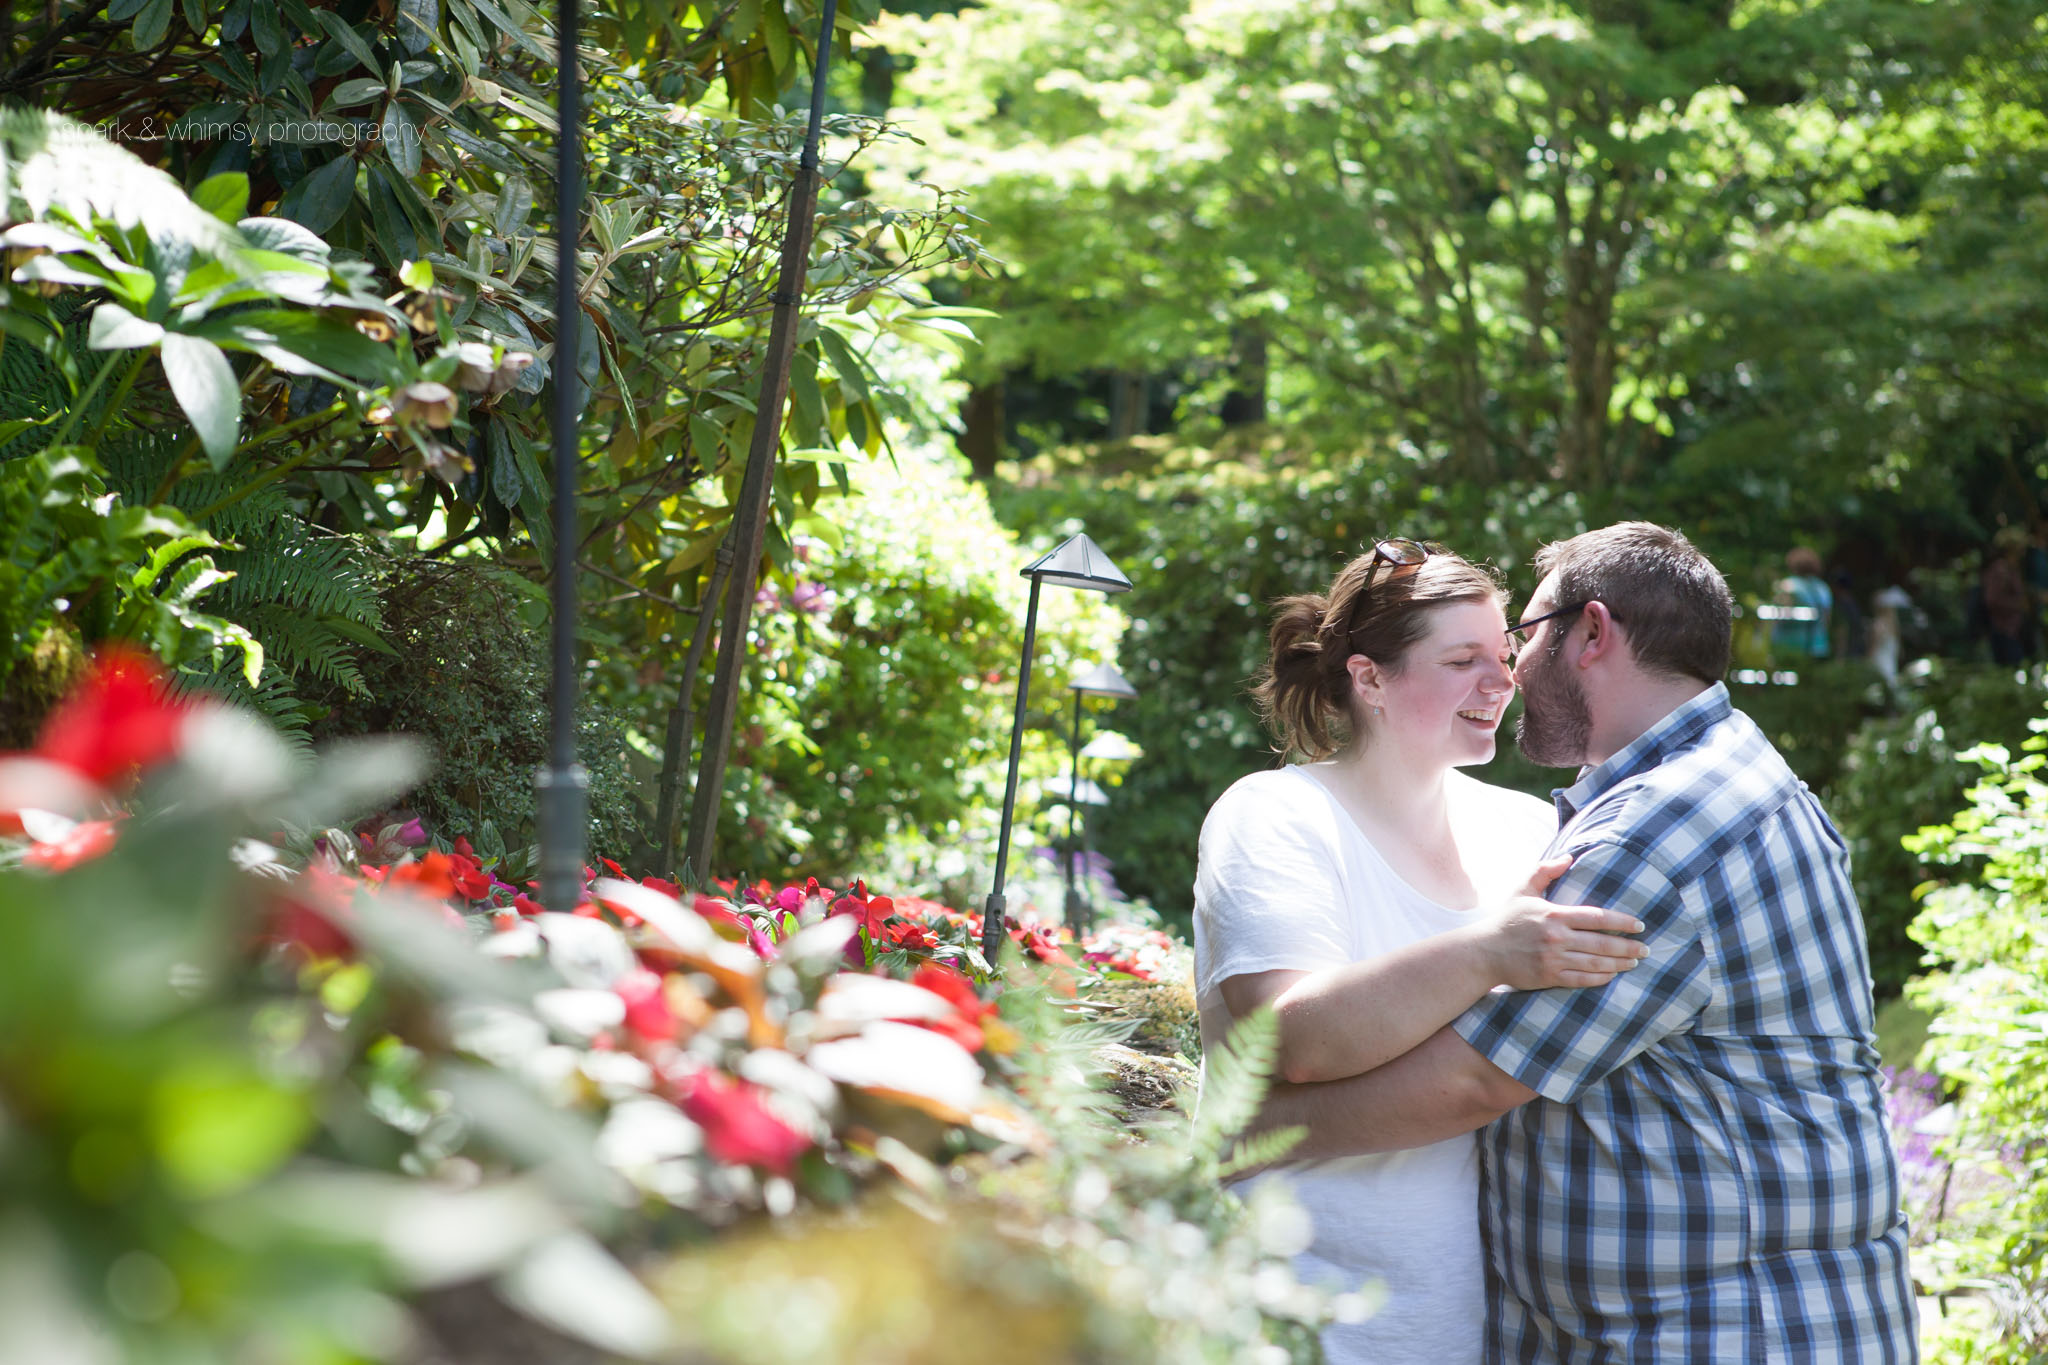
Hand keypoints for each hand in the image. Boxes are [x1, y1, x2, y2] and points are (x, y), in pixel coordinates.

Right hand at [1481, 856, 1647, 990]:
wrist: (1483, 952)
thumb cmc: (1506, 920)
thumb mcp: (1522, 890)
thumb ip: (1544, 871)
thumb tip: (1569, 856)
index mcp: (1554, 914)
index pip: (1597, 917)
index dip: (1622, 922)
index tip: (1639, 925)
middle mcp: (1556, 937)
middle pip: (1602, 943)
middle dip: (1628, 946)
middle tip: (1646, 949)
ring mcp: (1553, 959)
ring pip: (1595, 963)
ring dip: (1619, 963)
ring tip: (1634, 962)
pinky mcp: (1548, 977)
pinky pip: (1582, 979)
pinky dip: (1600, 978)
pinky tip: (1612, 975)